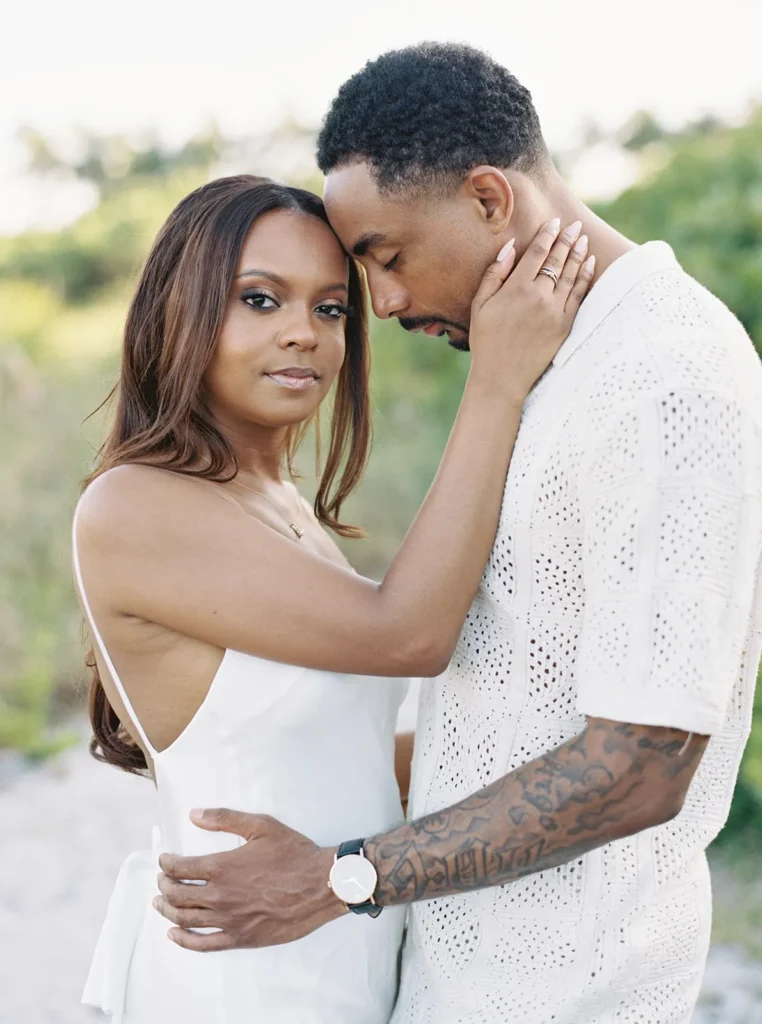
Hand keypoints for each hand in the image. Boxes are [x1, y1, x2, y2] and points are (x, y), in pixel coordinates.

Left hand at [154, 809, 343, 951]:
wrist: (321, 885)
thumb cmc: (294, 854)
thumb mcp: (261, 826)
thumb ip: (225, 818)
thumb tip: (194, 815)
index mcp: (222, 867)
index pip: (180, 868)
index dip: (166, 863)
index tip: (164, 860)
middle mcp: (220, 896)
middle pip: (178, 895)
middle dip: (164, 886)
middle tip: (161, 880)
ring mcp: (229, 920)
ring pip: (185, 920)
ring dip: (167, 911)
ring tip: (160, 903)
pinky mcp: (241, 938)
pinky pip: (203, 944)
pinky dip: (183, 941)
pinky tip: (174, 935)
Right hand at [469, 219, 594, 402]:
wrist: (502, 378)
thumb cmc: (486, 341)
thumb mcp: (480, 305)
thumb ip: (494, 274)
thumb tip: (510, 247)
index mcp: (517, 288)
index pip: (537, 252)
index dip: (548, 235)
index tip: (556, 222)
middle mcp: (539, 296)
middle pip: (558, 260)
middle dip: (567, 240)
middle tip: (575, 226)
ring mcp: (555, 311)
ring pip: (571, 275)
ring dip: (579, 254)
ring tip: (584, 240)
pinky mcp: (565, 326)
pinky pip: (579, 295)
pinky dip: (585, 277)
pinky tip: (590, 264)